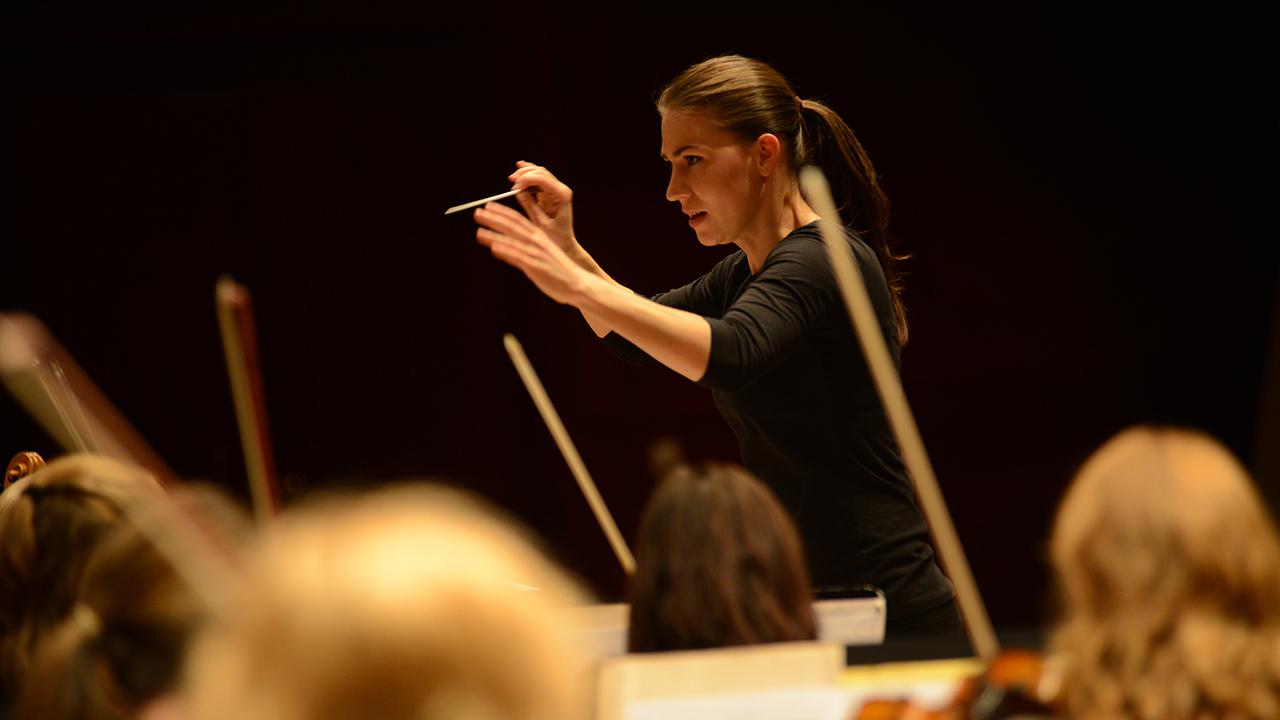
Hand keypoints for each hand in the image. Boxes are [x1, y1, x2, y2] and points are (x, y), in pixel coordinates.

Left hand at [474, 201, 590, 305]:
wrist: (578, 284)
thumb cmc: (559, 272)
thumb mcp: (540, 257)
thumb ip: (520, 253)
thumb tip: (499, 249)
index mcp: (539, 236)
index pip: (517, 220)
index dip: (502, 212)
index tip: (488, 207)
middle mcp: (537, 241)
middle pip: (512, 225)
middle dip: (494, 218)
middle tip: (478, 213)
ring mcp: (536, 253)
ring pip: (512, 240)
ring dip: (494, 234)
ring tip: (479, 231)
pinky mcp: (535, 266)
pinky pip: (518, 256)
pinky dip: (505, 250)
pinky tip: (493, 247)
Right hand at [508, 161, 576, 252]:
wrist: (565, 244)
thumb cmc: (556, 238)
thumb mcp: (540, 223)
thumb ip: (529, 205)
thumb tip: (517, 190)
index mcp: (562, 196)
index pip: (543, 179)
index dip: (527, 179)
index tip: (514, 185)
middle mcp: (561, 190)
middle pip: (541, 172)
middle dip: (525, 174)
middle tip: (511, 180)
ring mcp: (556, 190)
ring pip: (539, 173)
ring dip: (525, 173)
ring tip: (512, 178)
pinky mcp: (550, 194)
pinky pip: (538, 180)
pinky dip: (528, 176)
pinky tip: (520, 168)